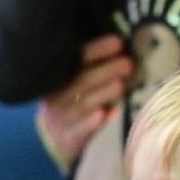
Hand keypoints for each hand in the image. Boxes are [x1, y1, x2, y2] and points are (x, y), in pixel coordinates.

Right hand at [37, 34, 132, 167]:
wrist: (51, 137)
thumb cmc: (72, 101)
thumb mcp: (75, 81)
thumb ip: (94, 67)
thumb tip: (124, 48)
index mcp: (59, 75)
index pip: (78, 58)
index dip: (98, 49)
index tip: (118, 42)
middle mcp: (57, 94)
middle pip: (81, 80)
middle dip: (106, 71)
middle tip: (128, 64)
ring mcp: (61, 116)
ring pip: (82, 104)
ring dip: (103, 93)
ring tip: (121, 85)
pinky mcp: (68, 137)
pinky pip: (80, 129)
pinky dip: (93, 122)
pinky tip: (108, 113)